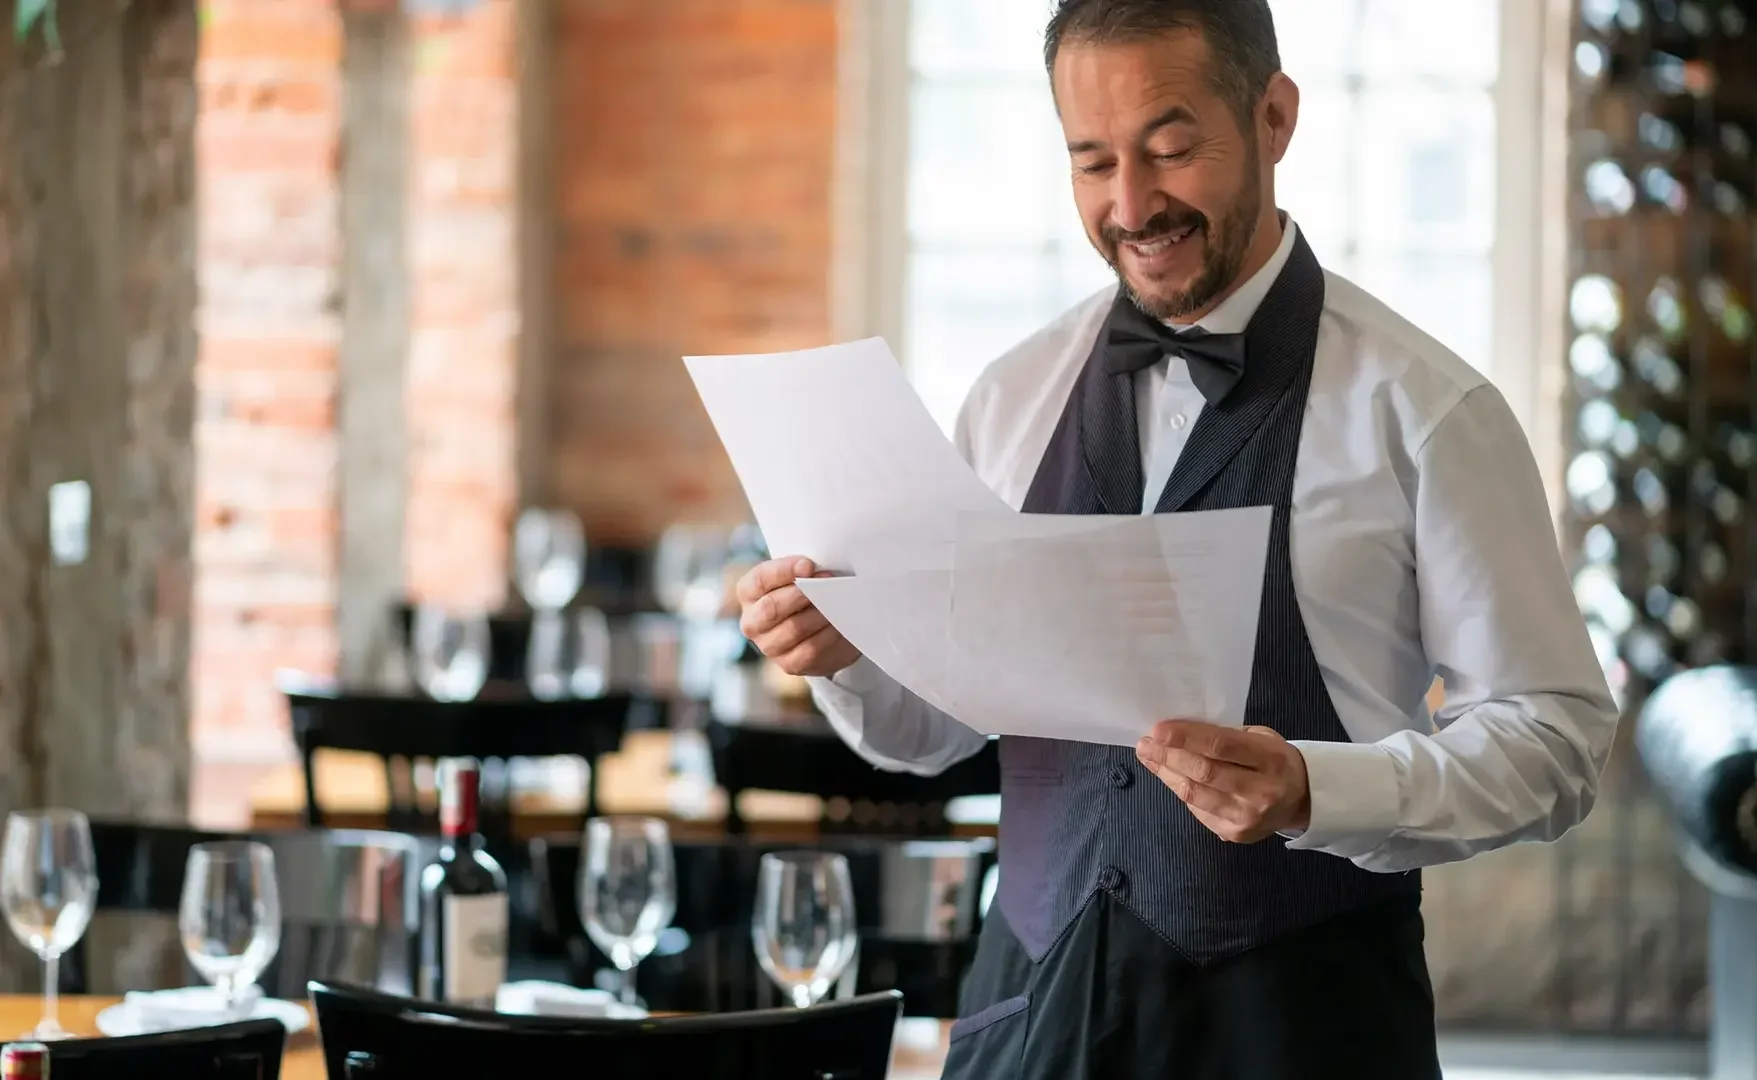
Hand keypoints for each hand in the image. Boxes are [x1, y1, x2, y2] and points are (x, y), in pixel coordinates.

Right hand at [736, 557, 860, 676]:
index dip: (784, 571)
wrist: (817, 631)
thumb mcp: (798, 578)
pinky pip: (810, 649)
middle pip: (771, 607)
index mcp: (749, 593)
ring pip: (794, 628)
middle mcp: (752, 622)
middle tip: (827, 582)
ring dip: (819, 613)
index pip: (760, 579)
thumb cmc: (805, 595)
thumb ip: (802, 571)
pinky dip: (827, 634)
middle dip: (801, 593)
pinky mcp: (789, 664)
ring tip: (838, 601)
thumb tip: (821, 570)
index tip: (808, 565)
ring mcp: (768, 646)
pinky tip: (839, 623)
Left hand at [1134, 720, 1311, 842]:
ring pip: (1195, 795)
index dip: (1186, 737)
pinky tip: (1169, 776)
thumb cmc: (1275, 760)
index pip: (1221, 746)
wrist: (1302, 799)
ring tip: (1149, 757)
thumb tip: (1178, 731)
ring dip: (1166, 774)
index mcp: (1271, 759)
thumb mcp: (1262, 738)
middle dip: (1169, 756)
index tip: (1158, 729)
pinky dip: (1180, 790)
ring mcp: (1248, 817)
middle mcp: (1262, 792)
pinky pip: (1198, 810)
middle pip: (1204, 773)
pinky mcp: (1235, 834)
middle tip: (1146, 744)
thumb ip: (1226, 736)